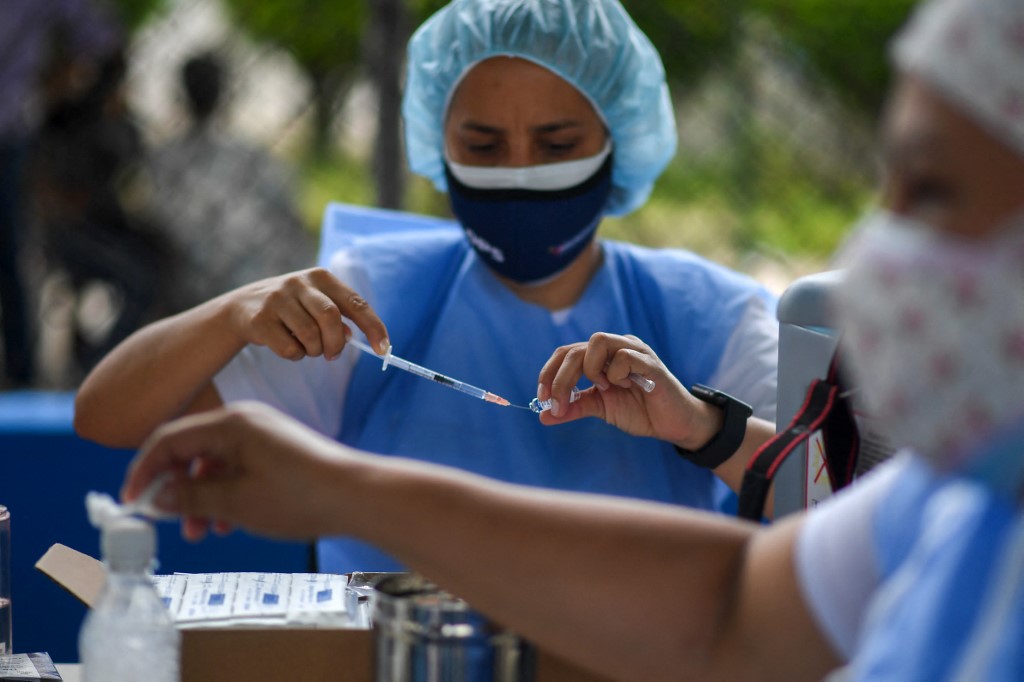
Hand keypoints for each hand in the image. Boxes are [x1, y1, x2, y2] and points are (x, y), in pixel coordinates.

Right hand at [122, 402, 358, 541]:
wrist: (358, 496)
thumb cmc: (300, 495)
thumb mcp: (235, 503)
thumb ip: (191, 497)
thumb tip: (158, 496)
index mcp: (230, 423)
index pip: (169, 439)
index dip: (144, 471)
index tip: (133, 502)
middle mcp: (245, 421)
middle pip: (191, 451)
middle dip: (177, 489)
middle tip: (172, 524)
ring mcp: (263, 435)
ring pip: (214, 464)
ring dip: (202, 497)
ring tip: (204, 533)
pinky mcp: (277, 450)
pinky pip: (237, 468)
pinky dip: (226, 494)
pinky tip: (229, 522)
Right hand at [224, 267, 388, 360]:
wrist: (242, 307)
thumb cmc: (291, 308)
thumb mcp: (316, 303)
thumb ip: (338, 316)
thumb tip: (350, 337)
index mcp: (321, 277)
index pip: (355, 302)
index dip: (373, 327)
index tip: (384, 349)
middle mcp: (299, 282)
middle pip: (332, 318)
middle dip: (336, 343)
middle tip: (331, 355)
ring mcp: (277, 299)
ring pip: (310, 336)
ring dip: (314, 351)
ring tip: (307, 348)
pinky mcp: (260, 319)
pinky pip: (289, 348)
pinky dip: (295, 355)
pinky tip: (288, 346)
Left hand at [536, 333, 722, 450]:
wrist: (672, 423)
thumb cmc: (639, 410)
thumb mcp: (600, 408)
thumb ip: (574, 407)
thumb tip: (543, 416)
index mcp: (600, 355)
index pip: (565, 353)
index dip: (549, 373)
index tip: (542, 399)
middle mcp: (615, 346)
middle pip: (575, 349)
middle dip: (561, 379)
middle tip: (558, 405)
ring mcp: (634, 350)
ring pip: (598, 340)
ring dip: (590, 369)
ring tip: (602, 389)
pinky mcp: (650, 363)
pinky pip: (624, 356)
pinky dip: (615, 374)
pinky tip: (624, 387)